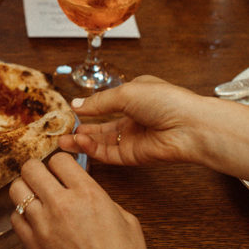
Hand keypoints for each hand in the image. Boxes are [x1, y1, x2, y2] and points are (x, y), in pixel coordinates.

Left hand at [9, 153, 147, 248]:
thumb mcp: (126, 220)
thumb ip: (103, 199)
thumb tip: (87, 192)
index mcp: (89, 194)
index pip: (59, 159)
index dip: (61, 163)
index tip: (63, 170)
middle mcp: (62, 204)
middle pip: (31, 167)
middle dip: (37, 169)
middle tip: (43, 178)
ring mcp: (43, 224)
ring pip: (16, 189)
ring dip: (25, 189)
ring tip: (35, 197)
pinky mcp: (32, 245)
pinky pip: (14, 217)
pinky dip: (21, 215)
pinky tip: (34, 220)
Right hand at [58, 75, 213, 167]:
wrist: (189, 126)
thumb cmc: (166, 101)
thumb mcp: (126, 93)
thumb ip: (98, 102)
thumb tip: (76, 105)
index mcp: (134, 97)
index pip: (105, 104)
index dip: (87, 108)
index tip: (69, 111)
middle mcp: (132, 118)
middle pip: (100, 127)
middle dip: (79, 129)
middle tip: (60, 132)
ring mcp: (132, 138)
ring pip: (100, 142)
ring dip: (81, 141)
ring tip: (62, 141)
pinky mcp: (132, 156)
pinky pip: (107, 153)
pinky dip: (92, 149)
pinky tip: (79, 142)